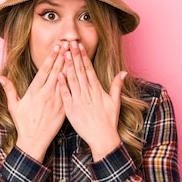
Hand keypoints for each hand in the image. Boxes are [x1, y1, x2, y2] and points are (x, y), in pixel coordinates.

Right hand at [0, 44, 66, 161]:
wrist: (34, 141)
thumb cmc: (23, 124)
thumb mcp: (13, 106)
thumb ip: (9, 90)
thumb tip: (1, 78)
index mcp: (34, 92)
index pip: (44, 71)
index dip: (51, 58)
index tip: (57, 47)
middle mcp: (46, 95)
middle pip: (57, 72)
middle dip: (63, 57)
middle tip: (69, 44)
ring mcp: (56, 102)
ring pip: (65, 80)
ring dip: (70, 66)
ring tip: (75, 54)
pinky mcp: (63, 109)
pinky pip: (70, 93)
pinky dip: (74, 82)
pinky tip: (79, 74)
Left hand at [58, 42, 125, 160]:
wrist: (102, 138)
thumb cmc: (109, 121)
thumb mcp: (115, 102)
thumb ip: (117, 86)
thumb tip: (123, 73)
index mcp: (97, 90)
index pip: (89, 69)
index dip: (84, 56)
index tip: (79, 45)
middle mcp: (87, 93)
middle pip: (80, 71)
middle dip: (74, 56)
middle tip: (69, 42)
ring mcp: (79, 101)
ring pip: (72, 80)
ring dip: (68, 66)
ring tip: (64, 53)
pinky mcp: (71, 109)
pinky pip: (65, 94)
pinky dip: (62, 84)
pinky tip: (58, 73)